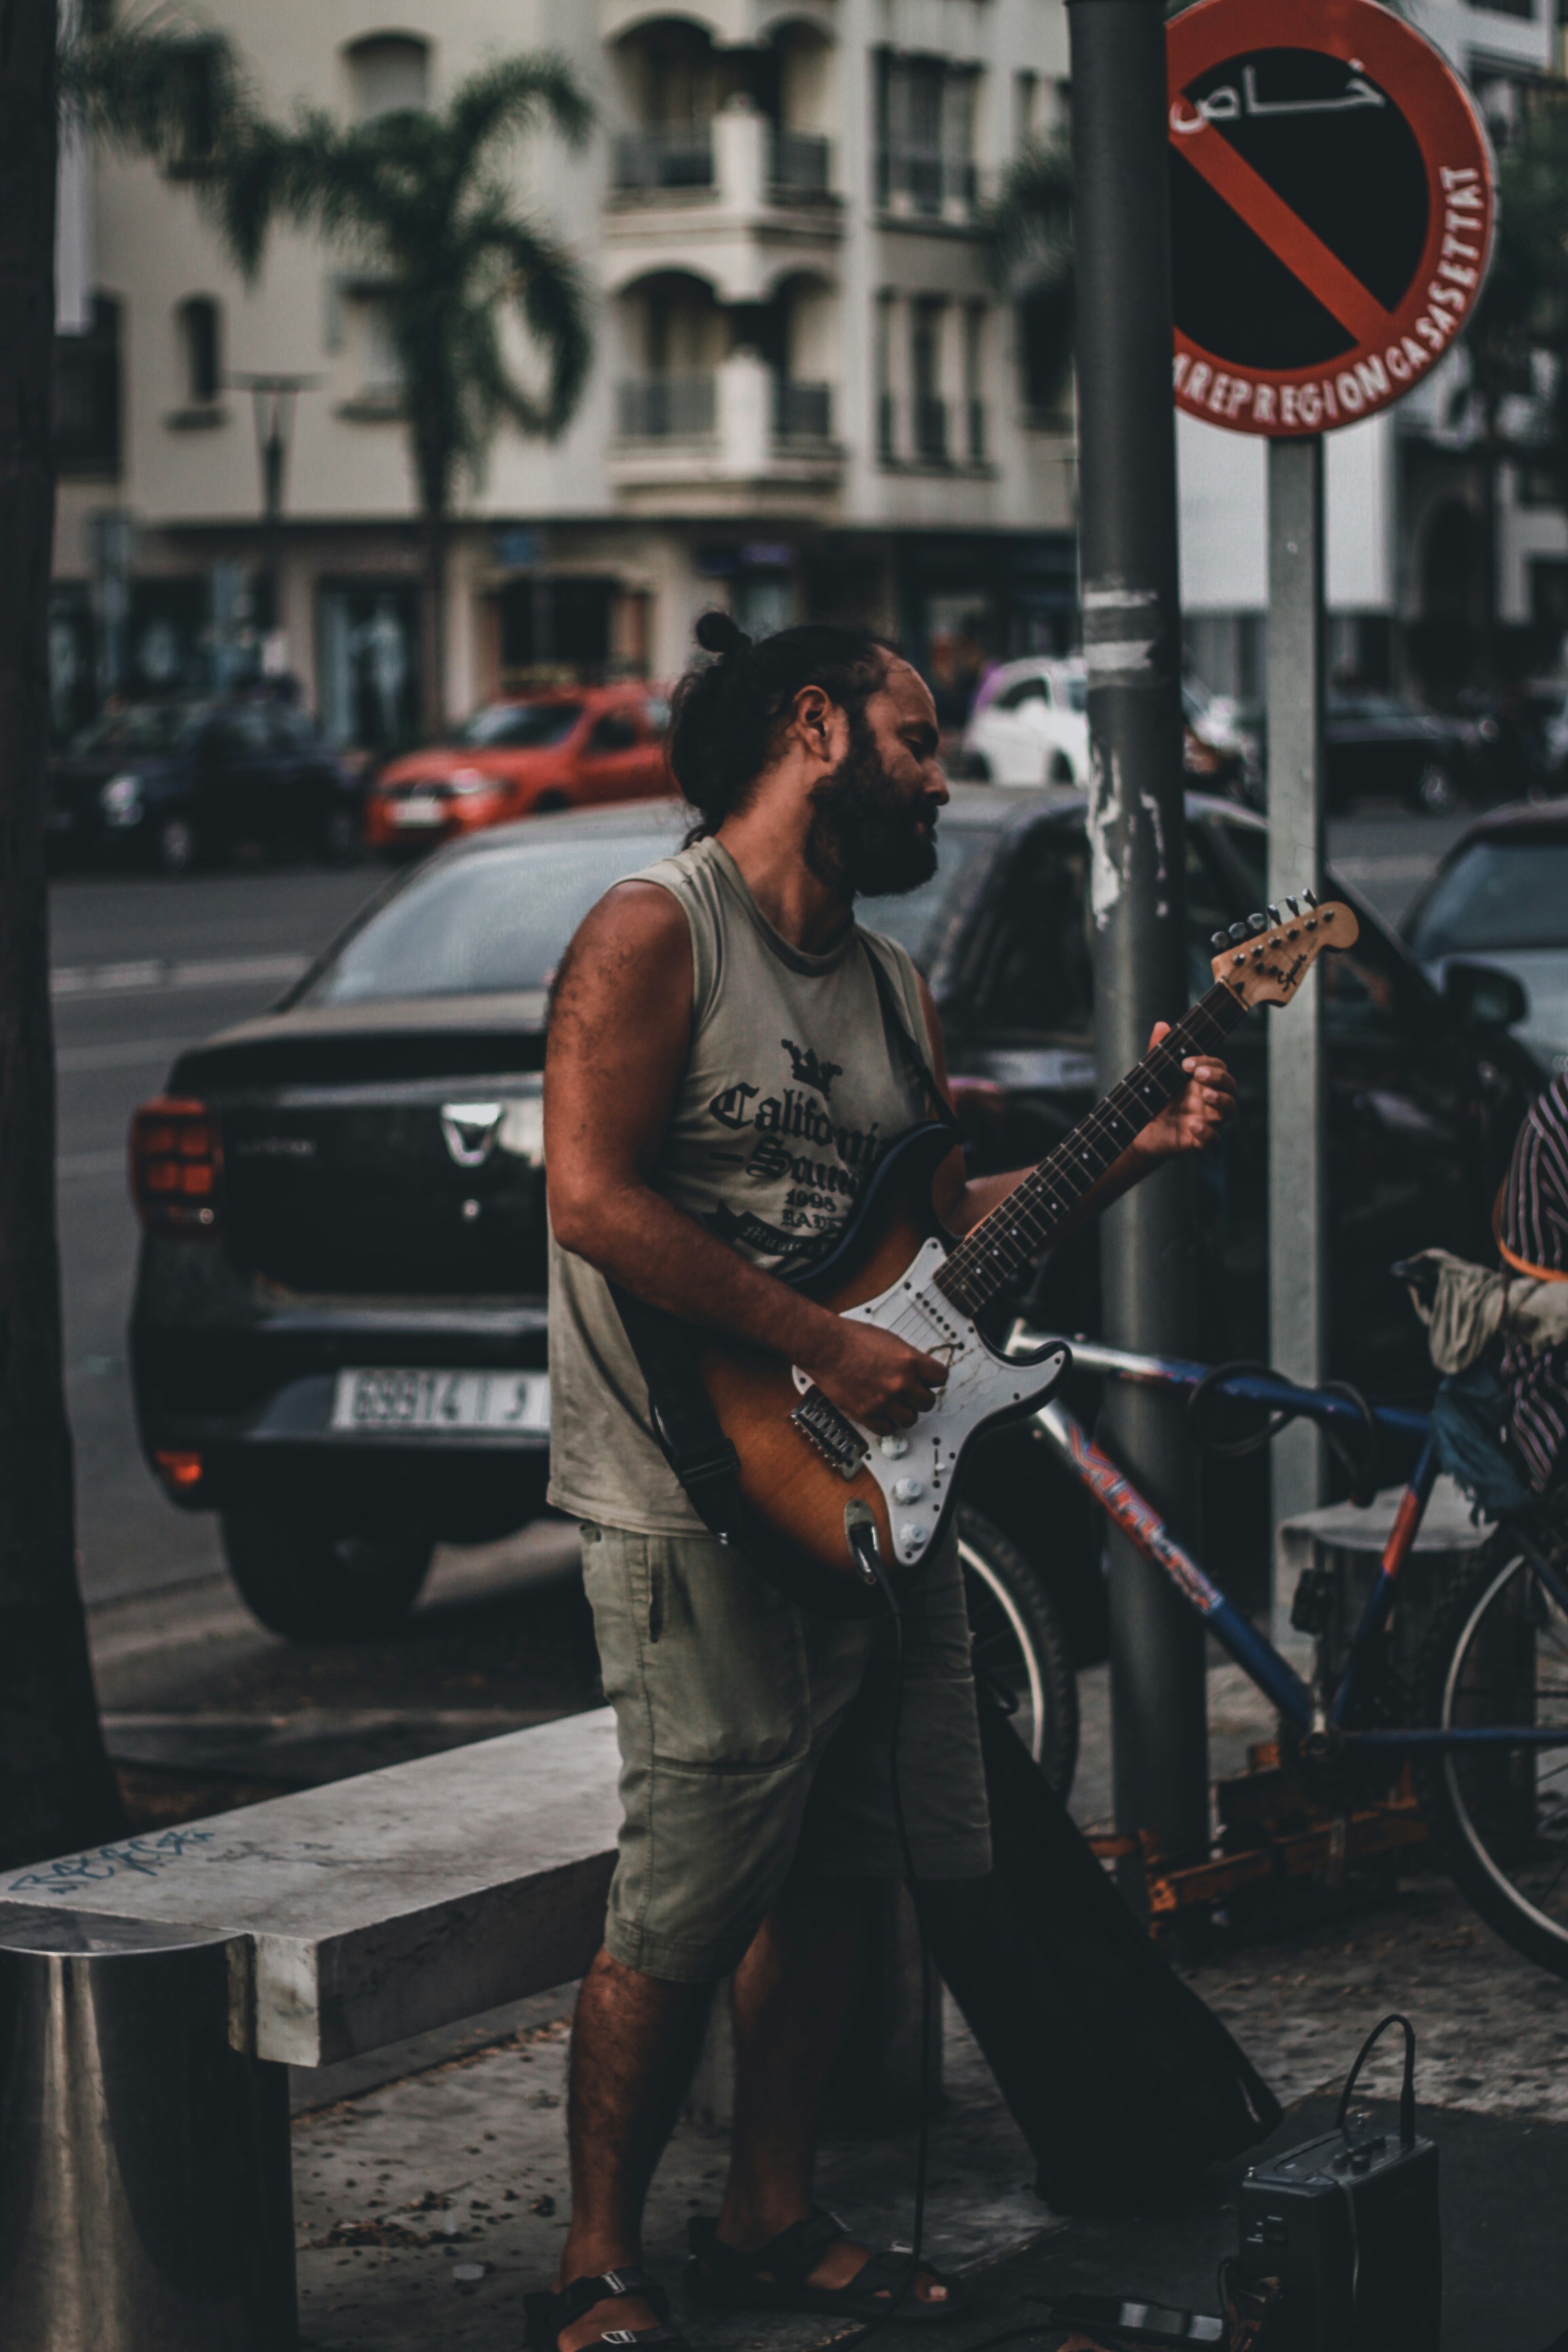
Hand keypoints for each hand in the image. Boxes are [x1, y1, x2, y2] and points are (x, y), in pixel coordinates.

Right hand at [800, 1316, 947, 1434]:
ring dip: (905, 1412)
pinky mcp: (866, 1414)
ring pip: (910, 1419)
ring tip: (895, 1404)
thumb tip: (919, 1371)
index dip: (934, 1379)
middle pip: (928, 1402)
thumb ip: (908, 1358)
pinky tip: (882, 1412)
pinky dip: (887, 1423)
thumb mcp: (890, 1340)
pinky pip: (888, 1429)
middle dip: (920, 1397)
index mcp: (910, 1361)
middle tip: (911, 1393)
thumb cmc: (851, 1339)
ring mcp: (884, 1401)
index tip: (929, 1380)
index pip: (940, 1378)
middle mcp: (900, 1383)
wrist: (825, 1346)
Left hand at [1135, 1021, 1235, 1158]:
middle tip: (1199, 1076)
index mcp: (1200, 1081)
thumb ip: (1159, 1050)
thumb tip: (1162, 1025)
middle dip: (1219, 1079)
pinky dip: (1207, 1134)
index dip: (1208, 1063)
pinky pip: (1213, 1140)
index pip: (1218, 1068)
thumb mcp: (1153, 1073)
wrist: (1136, 1127)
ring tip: (1205, 1096)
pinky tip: (1193, 1125)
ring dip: (1221, 1102)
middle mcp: (1207, 1099)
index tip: (1186, 1063)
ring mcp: (1204, 1119)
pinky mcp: (1196, 1140)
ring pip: (1228, 1111)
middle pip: (1230, 1087)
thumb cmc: (1151, 1097)